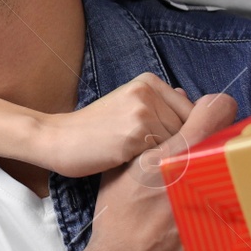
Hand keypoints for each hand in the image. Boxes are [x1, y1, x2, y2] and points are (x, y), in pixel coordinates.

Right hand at [36, 72, 194, 177]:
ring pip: (178, 143)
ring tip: (145, 165)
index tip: (173, 150)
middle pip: (188, 128)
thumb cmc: (94, 130)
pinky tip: (138, 169)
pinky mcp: (136, 134)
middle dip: (180, 148)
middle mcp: (148, 91)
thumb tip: (192, 101)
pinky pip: (163, 156)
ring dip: (168, 159)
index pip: (192, 112)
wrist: (58, 139)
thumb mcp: (128, 107)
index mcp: (148, 82)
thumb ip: (160, 104)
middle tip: (158, 161)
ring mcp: (142, 111)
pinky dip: (156, 167)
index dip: (188, 135)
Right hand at [82, 93, 237, 250]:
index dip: (211, 112)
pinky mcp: (242, 237)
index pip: (221, 108)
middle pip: (237, 140)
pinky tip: (219, 217)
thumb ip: (150, 135)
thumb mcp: (122, 170)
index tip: (204, 124)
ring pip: (249, 172)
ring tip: (212, 191)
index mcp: (181, 156)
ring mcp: (232, 209)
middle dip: (222, 146)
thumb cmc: (119, 223)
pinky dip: (241, 207)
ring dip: (233, 176)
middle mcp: (211, 178)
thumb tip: (177, 99)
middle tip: (205, 161)